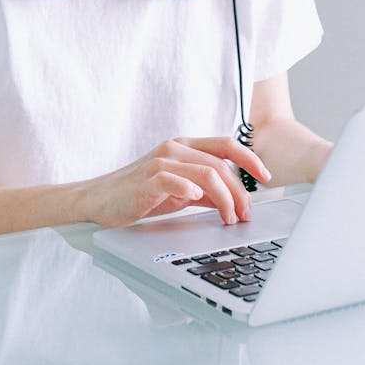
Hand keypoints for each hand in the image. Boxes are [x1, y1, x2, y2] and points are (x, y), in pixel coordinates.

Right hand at [79, 137, 270, 228]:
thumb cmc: (139, 195)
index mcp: (184, 147)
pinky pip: (176, 180)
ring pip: (206, 173)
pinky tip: (199, 200)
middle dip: (240, 192)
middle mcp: (175, 148)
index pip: (226, 145)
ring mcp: (161, 161)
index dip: (249, 158)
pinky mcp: (148, 178)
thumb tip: (234, 201)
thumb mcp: (179, 191)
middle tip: (246, 215)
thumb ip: (204, 191)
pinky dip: (192, 189)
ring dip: (225, 198)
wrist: (98, 200)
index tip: (266, 176)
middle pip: (220, 165)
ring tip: (230, 219)